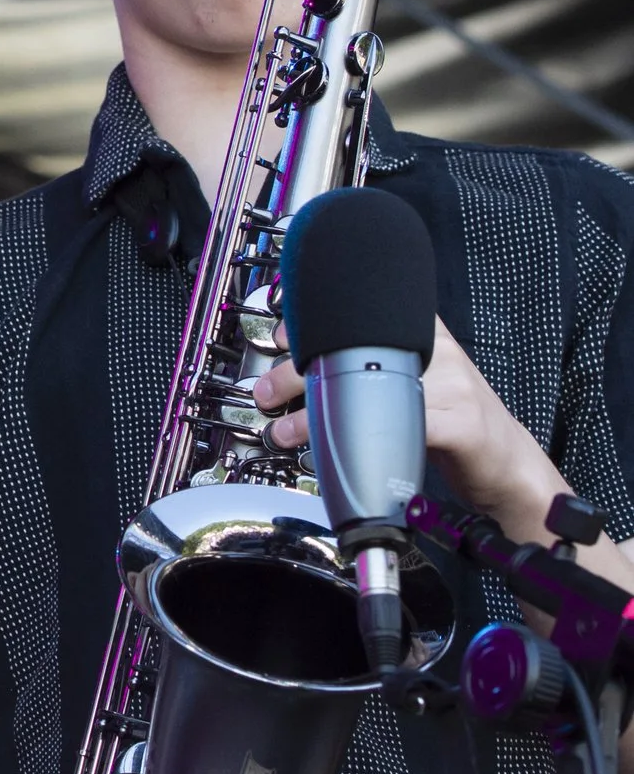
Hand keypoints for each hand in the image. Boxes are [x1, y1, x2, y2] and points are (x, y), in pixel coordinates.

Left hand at [252, 317, 558, 529]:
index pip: (364, 310)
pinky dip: (357, 440)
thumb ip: (370, 361)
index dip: (315, 322)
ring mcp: (452, 384)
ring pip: (367, 389)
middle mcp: (436, 351)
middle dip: (297, 372)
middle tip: (265, 391)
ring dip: (314, 415)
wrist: (507, 463)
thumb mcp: (411, 378)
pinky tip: (334, 451)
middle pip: (354, 350)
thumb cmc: (449, 419)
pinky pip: (399, 426)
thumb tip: (302, 361)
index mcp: (422, 332)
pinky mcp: (461, 423)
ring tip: (284, 430)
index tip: (280, 338)